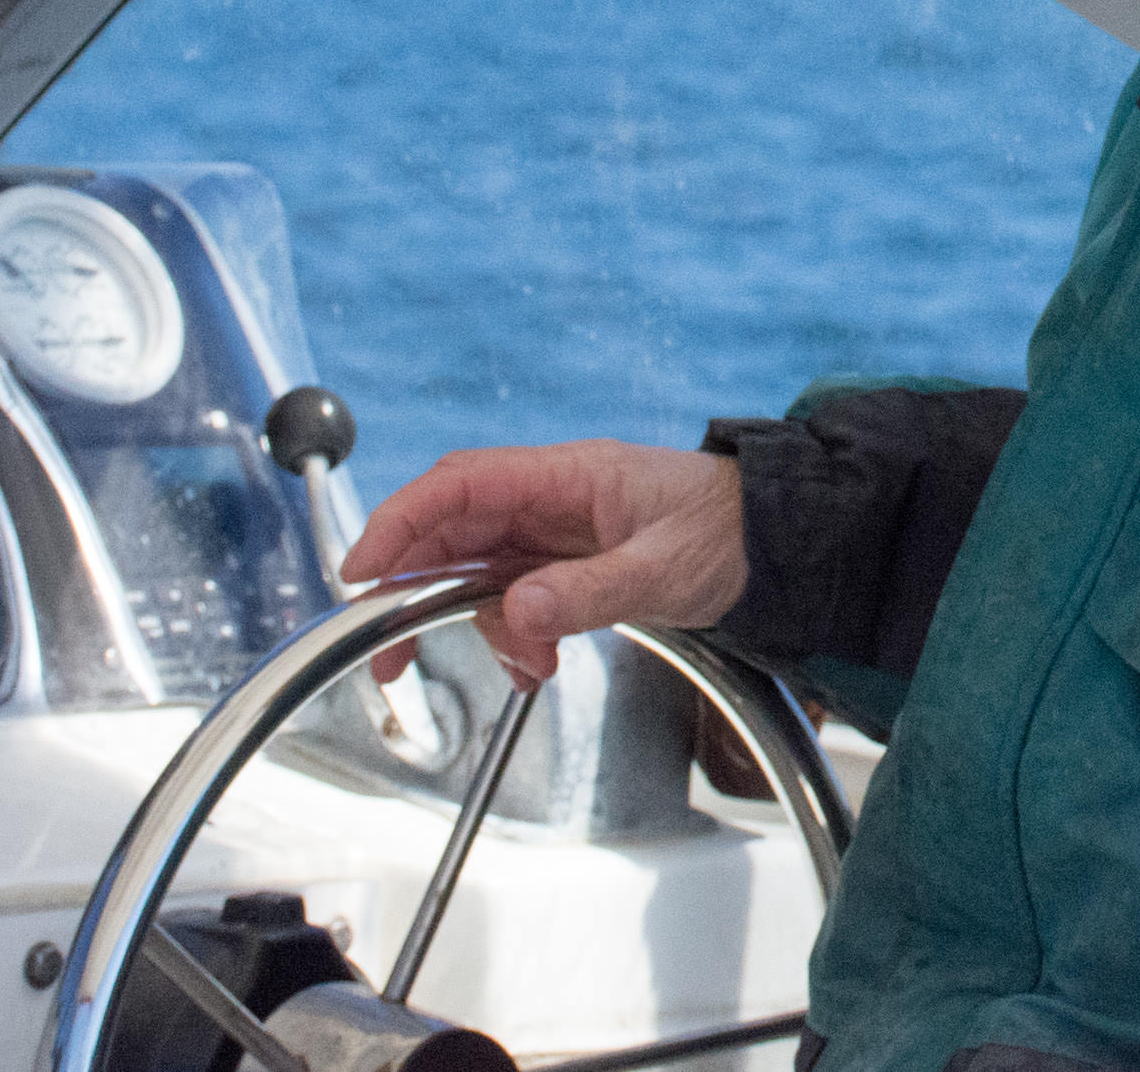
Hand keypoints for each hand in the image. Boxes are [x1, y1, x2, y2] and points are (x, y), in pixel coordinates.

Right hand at [341, 439, 747, 682]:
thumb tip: (518, 614)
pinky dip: (513, 633)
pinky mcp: (566, 561)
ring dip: (481, 625)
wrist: (778, 542)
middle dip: (414, 591)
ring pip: (477, 571)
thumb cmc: (733, 532)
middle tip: (392, 655)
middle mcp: (552, 496)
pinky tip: (539, 661)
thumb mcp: (666, 569)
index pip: (460, 484)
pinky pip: (512, 595)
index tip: (360, 573)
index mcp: (570, 474)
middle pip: (452, 531)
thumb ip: (591, 592)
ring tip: (528, 664)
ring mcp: (556, 529)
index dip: (399, 522)